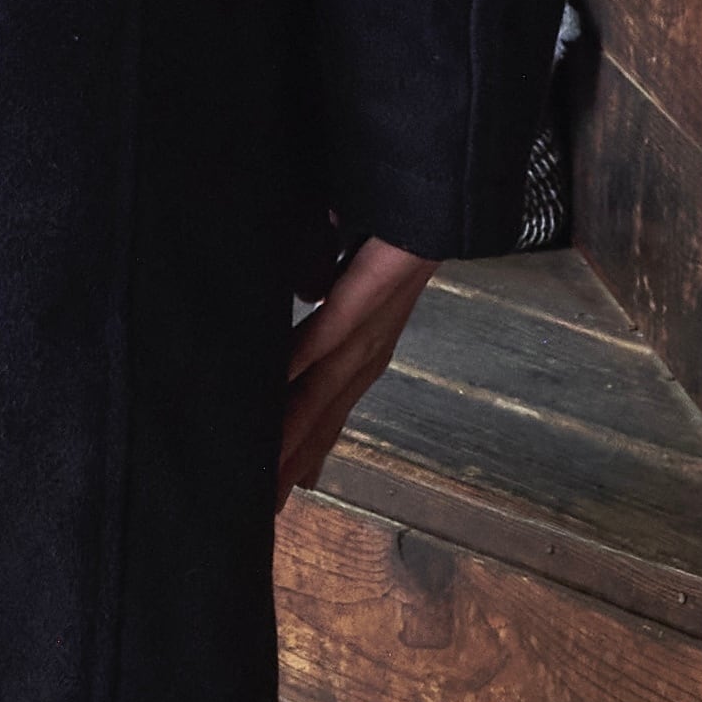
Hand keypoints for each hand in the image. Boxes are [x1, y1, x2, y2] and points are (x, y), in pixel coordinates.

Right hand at [280, 235, 435, 508]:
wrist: (439, 188)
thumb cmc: (390, 222)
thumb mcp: (346, 264)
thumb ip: (321, 282)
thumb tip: (302, 292)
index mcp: (365, 345)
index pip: (329, 407)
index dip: (306, 449)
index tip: (285, 491)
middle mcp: (369, 349)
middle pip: (323, 418)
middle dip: (291, 466)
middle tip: (263, 513)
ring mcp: (371, 327)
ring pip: (324, 395)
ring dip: (291, 439)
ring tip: (262, 478)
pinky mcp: (368, 295)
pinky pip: (327, 339)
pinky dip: (298, 369)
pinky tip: (272, 395)